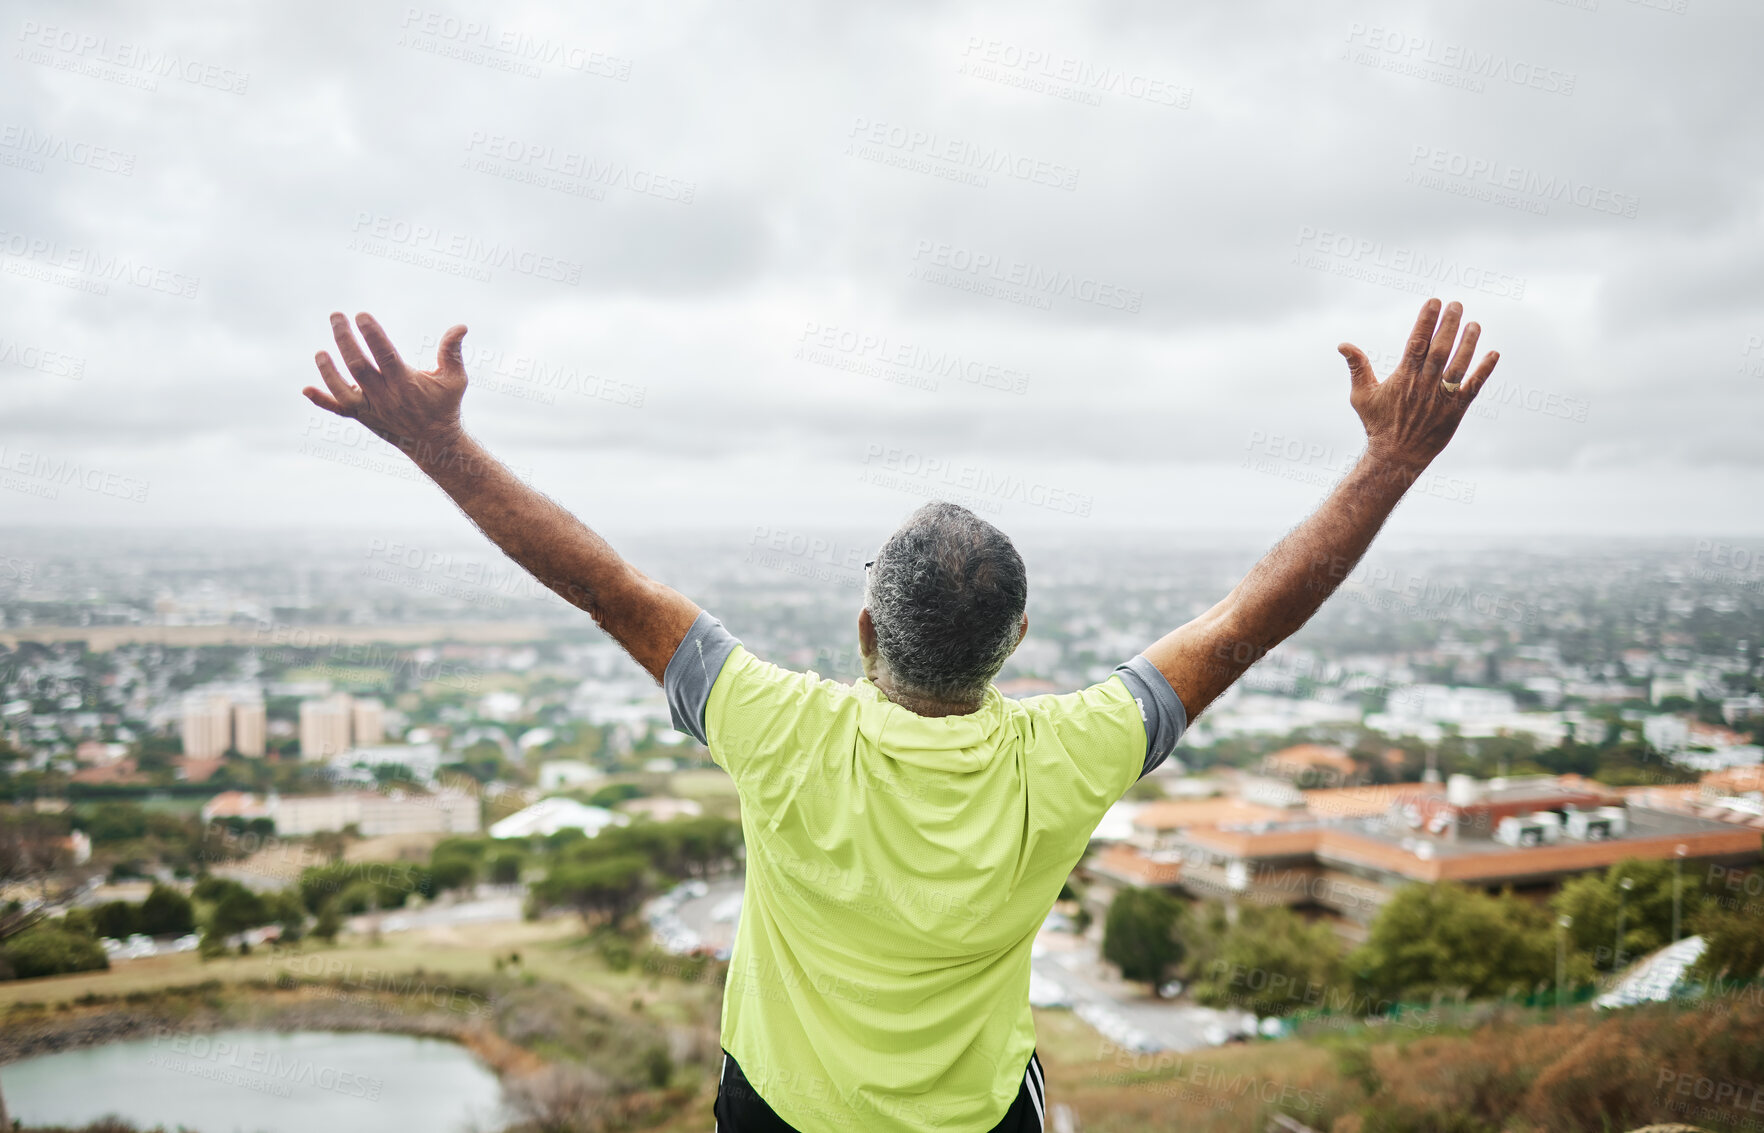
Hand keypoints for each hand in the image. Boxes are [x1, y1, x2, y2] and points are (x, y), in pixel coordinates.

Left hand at [304, 312, 468, 453]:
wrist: (434, 443)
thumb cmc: (445, 405)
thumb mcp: (454, 379)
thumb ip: (452, 352)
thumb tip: (460, 327)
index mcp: (407, 384)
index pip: (384, 355)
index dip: (372, 334)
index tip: (361, 315)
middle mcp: (386, 397)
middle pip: (358, 367)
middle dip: (345, 339)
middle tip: (336, 316)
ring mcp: (371, 409)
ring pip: (343, 390)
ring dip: (328, 371)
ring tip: (320, 351)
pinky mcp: (363, 418)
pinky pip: (338, 410)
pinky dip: (321, 401)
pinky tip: (306, 390)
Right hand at [1338, 298, 1498, 471]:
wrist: (1396, 457)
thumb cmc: (1378, 424)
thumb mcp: (1362, 395)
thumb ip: (1357, 367)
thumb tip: (1343, 344)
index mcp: (1403, 378)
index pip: (1417, 343)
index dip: (1426, 321)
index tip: (1434, 302)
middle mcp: (1424, 385)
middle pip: (1440, 349)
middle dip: (1449, 325)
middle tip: (1457, 304)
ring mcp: (1441, 397)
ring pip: (1459, 365)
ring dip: (1468, 344)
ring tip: (1475, 324)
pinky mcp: (1456, 410)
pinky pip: (1473, 387)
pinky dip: (1484, 371)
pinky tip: (1493, 354)